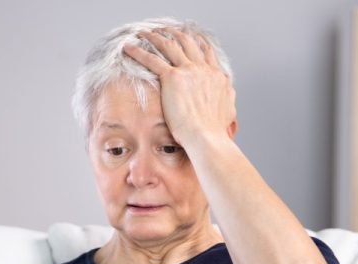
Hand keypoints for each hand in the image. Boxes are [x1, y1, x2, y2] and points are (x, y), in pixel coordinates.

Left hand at [123, 28, 236, 146]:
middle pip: (188, 43)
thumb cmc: (215, 132)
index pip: (207, 52)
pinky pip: (152, 59)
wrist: (207, 137)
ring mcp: (189, 71)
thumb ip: (226, 101)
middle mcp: (204, 69)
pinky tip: (129, 48)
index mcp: (217, 77)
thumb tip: (228, 101)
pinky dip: (139, 52)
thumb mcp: (228, 111)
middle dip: (176, 34)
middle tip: (165, 31)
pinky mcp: (172, 78)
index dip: (197, 43)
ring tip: (145, 34)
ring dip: (156, 37)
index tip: (190, 38)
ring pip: (170, 45)